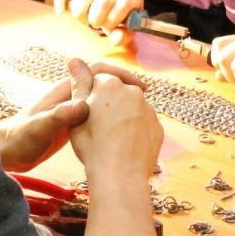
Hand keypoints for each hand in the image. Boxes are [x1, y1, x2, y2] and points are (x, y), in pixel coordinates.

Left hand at [0, 61, 145, 171]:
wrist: (6, 152)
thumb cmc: (19, 140)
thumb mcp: (39, 129)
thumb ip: (59, 117)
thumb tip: (82, 105)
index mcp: (63, 91)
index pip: (95, 72)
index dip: (118, 75)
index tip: (137, 87)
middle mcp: (69, 96)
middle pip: (102, 81)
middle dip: (124, 85)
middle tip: (145, 98)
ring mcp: (70, 109)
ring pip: (101, 97)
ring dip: (119, 100)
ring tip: (139, 111)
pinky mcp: (71, 123)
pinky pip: (97, 113)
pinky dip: (112, 116)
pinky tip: (121, 130)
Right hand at [53, 0, 143, 44]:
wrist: (115, 5)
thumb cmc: (122, 20)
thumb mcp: (126, 31)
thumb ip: (123, 37)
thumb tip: (115, 39)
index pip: (123, 4)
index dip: (113, 20)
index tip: (109, 29)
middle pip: (102, 1)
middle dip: (95, 19)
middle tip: (95, 25)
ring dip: (81, 13)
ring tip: (84, 20)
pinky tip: (60, 12)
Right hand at [67, 58, 163, 181]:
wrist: (119, 176)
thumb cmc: (92, 146)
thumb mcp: (78, 114)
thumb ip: (80, 85)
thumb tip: (75, 60)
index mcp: (110, 85)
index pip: (99, 84)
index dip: (91, 99)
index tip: (87, 116)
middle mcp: (133, 92)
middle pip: (118, 94)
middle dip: (109, 106)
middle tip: (98, 130)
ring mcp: (149, 110)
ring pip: (132, 110)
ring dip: (124, 119)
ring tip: (112, 141)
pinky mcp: (158, 127)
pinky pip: (143, 125)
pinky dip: (135, 133)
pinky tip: (125, 148)